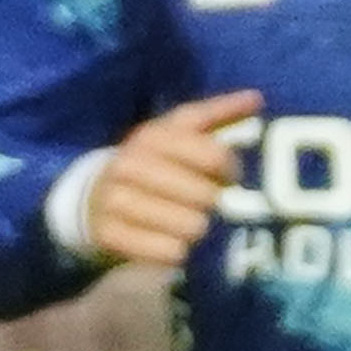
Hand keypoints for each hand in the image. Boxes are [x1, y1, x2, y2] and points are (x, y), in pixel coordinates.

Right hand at [74, 90, 262, 268]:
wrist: (95, 197)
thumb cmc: (153, 163)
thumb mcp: (178, 133)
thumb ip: (217, 114)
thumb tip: (256, 98)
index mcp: (152, 136)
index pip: (215, 156)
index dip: (232, 171)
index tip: (229, 179)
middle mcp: (130, 165)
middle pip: (204, 195)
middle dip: (215, 204)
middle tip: (210, 206)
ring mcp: (116, 201)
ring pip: (189, 225)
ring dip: (198, 230)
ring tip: (194, 225)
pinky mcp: (109, 235)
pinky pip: (168, 251)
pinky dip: (178, 252)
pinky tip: (176, 244)